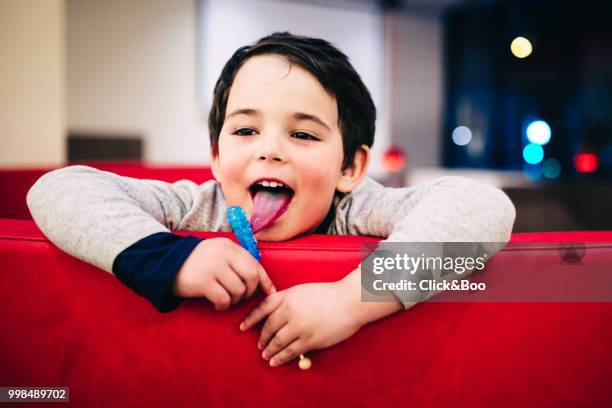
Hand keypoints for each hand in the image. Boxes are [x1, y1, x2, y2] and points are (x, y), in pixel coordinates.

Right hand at [172, 238, 275, 309]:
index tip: (270, 293)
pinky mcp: (203, 281)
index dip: (265, 281)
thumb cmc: (196, 263)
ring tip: (225, 300)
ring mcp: (214, 267)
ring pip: (239, 290)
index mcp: (230, 246)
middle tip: (241, 297)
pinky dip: (223, 306)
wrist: (164, 264)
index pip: (255, 264)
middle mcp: (224, 254)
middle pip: (251, 277)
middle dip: (250, 292)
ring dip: (234, 300)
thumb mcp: (217, 253)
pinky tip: (217, 305)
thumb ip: (236, 261)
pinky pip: (224, 299)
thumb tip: (261, 280)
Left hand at [239, 279, 362, 366]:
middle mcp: (290, 310)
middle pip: (268, 327)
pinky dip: (280, 358)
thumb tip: (272, 313)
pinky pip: (290, 352)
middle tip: (259, 345)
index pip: (262, 307)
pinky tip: (275, 361)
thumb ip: (286, 299)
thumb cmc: (328, 294)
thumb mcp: (302, 290)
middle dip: (262, 338)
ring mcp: (299, 326)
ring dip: (269, 350)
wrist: (349, 301)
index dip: (250, 319)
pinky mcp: (309, 339)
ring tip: (265, 355)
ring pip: (277, 342)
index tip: (242, 327)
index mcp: (288, 296)